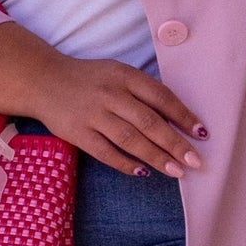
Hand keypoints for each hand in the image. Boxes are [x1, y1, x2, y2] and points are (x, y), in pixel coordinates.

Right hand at [0, 23, 207, 179]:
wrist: (43, 80)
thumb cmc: (89, 80)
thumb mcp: (117, 73)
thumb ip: (142, 92)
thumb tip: (176, 120)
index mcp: (124, 75)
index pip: (161, 97)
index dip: (183, 115)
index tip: (202, 133)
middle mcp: (110, 93)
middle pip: (148, 121)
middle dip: (174, 143)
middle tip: (195, 161)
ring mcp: (92, 114)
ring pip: (130, 139)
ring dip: (155, 157)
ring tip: (176, 171)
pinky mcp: (76, 132)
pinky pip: (104, 151)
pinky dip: (124, 163)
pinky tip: (142, 172)